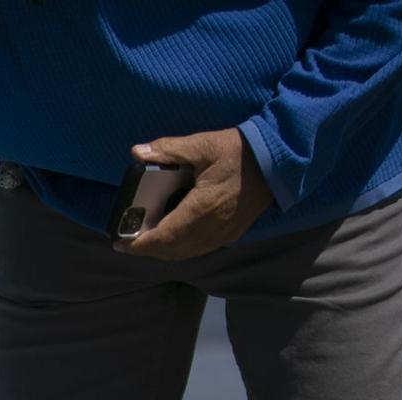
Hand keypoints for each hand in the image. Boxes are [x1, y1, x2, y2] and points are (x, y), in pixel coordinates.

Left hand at [116, 129, 272, 261]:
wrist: (281, 158)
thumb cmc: (241, 150)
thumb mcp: (203, 145)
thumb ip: (168, 149)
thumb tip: (137, 152)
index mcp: (202, 209)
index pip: (163, 237)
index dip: (139, 245)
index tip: (120, 243)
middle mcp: (213, 228)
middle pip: (172, 250)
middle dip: (148, 249)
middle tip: (129, 241)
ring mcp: (225, 233)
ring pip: (186, 253)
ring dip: (165, 250)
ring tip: (147, 239)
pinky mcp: (233, 233)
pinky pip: (200, 249)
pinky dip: (182, 247)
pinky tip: (174, 234)